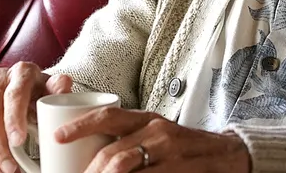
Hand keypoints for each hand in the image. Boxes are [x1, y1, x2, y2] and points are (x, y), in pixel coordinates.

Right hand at [0, 62, 72, 172]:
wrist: (24, 87)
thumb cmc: (39, 91)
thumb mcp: (53, 88)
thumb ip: (60, 87)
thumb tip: (61, 88)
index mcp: (21, 72)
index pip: (14, 96)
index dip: (14, 120)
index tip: (18, 142)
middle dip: (0, 145)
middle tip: (11, 166)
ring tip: (4, 168)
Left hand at [55, 108, 250, 172]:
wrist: (228, 155)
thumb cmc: (184, 146)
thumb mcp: (156, 133)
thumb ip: (129, 139)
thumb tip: (90, 156)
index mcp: (146, 119)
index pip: (108, 117)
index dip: (80, 125)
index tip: (57, 136)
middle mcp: (156, 132)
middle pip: (112, 154)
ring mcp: (169, 153)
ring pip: (124, 169)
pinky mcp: (178, 171)